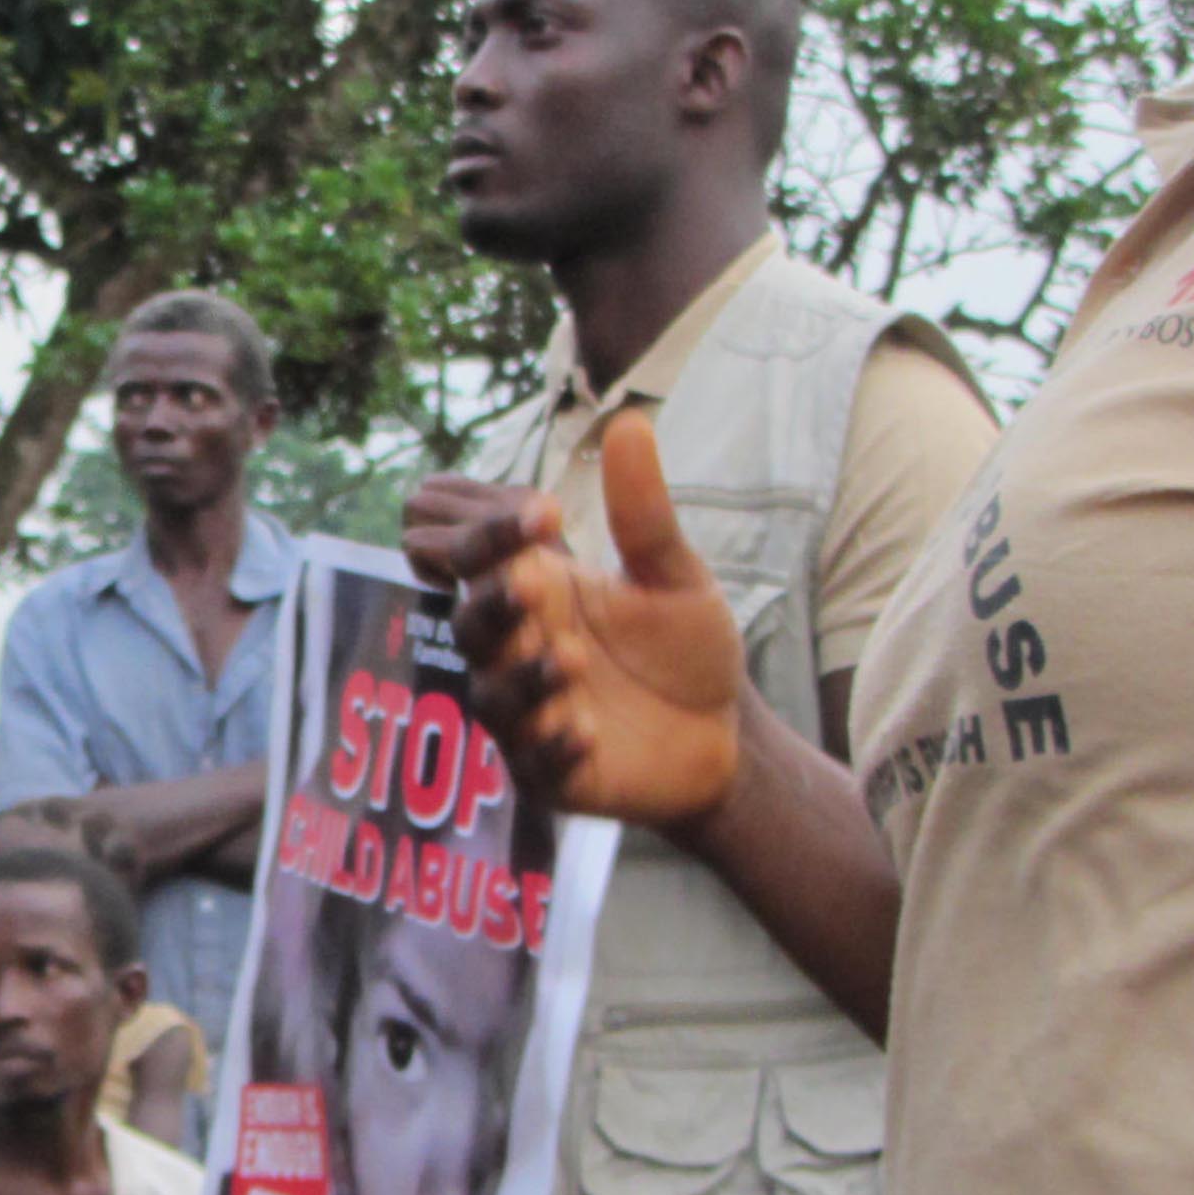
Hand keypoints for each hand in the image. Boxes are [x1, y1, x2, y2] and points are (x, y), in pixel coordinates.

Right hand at [407, 420, 741, 826]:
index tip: (547, 510)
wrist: (726, 737)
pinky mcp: (549, 772)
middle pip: (468, 620)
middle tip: (533, 580)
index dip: (487, 530)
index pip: (469, 552)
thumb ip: (643, 513)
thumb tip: (630, 422)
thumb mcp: (675, 576)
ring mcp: (528, 713)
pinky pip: (533, 764)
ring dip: (525, 676)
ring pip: (493, 695)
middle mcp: (515, 648)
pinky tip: (585, 733)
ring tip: (573, 658)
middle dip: (495, 600)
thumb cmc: (683, 650)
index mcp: (533, 589)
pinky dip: (554, 748)